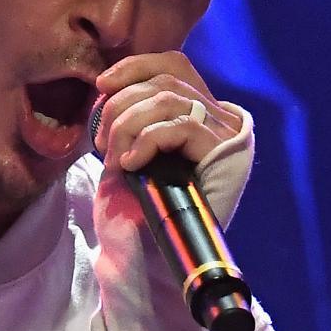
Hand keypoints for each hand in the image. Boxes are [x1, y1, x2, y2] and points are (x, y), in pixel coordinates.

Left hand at [86, 52, 253, 330]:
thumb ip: (127, 116)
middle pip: (165, 80)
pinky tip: (131, 163)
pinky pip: (182, 125)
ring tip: (114, 156)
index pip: (172, 64)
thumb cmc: (135, 216)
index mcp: (196, 114)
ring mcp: (227, 137)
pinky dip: (148, 138)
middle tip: (101, 142)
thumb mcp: (124, 154)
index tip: (101, 85)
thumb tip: (109, 84)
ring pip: (170, 99)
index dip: (135, 66)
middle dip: (121, 105)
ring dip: (128, 123)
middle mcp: (219, 120)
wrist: (147, 266)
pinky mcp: (229, 155)